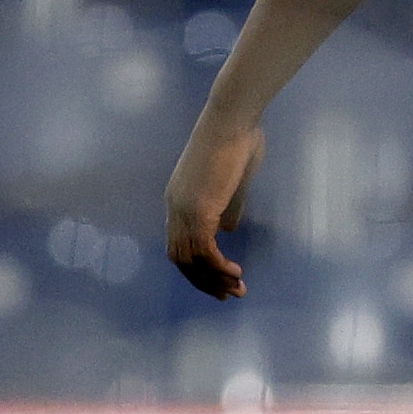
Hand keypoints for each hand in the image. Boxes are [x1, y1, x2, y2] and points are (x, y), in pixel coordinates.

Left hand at [165, 111, 262, 298]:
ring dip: (214, 279)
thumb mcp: (234, 181)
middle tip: (228, 294)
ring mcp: (184, 209)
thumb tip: (228, 230)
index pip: (179, 243)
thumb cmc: (238, 140)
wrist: (232, 118)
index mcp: (179, 198)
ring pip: (191, 259)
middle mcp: (175, 207)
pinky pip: (205, 251)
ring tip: (237, 289)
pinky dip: (219, 267)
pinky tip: (236, 272)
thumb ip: (229, 206)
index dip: (197, 265)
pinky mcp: (200, 210)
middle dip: (204, 281)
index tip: (220, 278)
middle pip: (180, 258)